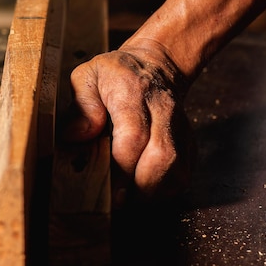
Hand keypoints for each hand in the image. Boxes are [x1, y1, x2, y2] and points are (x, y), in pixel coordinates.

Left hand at [64, 40, 194, 203]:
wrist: (156, 66)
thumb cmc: (117, 75)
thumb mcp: (88, 77)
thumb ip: (81, 106)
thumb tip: (76, 136)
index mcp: (133, 93)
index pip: (133, 137)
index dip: (122, 169)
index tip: (109, 191)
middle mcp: (163, 111)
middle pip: (162, 158)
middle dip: (139, 187)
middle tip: (118, 200)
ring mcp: (180, 128)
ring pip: (178, 171)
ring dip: (153, 192)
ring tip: (130, 195)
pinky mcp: (189, 143)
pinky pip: (184, 175)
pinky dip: (165, 190)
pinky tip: (145, 188)